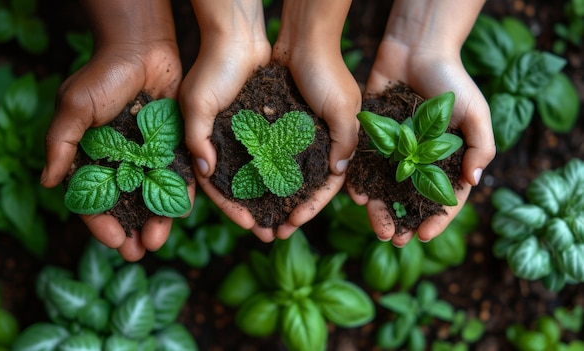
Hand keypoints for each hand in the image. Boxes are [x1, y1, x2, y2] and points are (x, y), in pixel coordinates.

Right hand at [40, 0, 186, 260]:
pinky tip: (180, 214)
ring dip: (156, 221)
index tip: (112, 240)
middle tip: (137, 253)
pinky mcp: (175, 147)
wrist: (142, 49)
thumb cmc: (103, 76)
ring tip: (157, 241)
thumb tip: (47, 182)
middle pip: (126, 206)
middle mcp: (122, 163)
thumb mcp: (75, 107)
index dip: (100, 223)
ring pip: (153, 198)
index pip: (94, 199)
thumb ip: (61, 143)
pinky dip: (179, 195)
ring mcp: (150, 157)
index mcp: (94, 159)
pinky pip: (178, 176)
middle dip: (131, 231)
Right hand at [179, 0, 273, 240]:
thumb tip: (205, 172)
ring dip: (276, 198)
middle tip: (273, 234)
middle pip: (243, 189)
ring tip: (291, 218)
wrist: (239, 36)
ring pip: (263, 176)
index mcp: (206, 146)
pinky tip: (301, 188)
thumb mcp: (196, 103)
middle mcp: (227, 146)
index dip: (232, 210)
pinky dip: (288, 172)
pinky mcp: (267, 125)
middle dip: (257, 212)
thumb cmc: (212, 68)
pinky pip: (279, 155)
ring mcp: (249, 137)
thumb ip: (196, 138)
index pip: (218, 188)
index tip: (249, 226)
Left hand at [265, 0, 359, 238]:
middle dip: (287, 211)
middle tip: (271, 233)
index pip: (326, 187)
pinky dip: (257, 174)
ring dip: (270, 198)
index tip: (292, 224)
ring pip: (282, 177)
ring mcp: (297, 137)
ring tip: (254, 218)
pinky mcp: (277, 126)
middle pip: (302, 187)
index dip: (310, 208)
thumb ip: (345, 141)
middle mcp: (318, 145)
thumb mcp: (344, 108)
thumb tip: (337, 173)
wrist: (302, 39)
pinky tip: (244, 189)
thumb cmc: (327, 72)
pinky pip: (266, 156)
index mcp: (339, 145)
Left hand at [351, 3, 494, 245]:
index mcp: (446, 160)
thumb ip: (479, 147)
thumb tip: (473, 182)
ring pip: (384, 188)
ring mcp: (394, 151)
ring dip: (378, 208)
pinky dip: (360, 181)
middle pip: (409, 199)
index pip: (443, 198)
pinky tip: (356, 194)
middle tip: (392, 240)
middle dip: (401, 221)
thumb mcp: (476, 113)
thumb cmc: (452, 80)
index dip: (435, 219)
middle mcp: (418, 160)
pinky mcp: (373, 138)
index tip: (422, 236)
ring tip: (373, 223)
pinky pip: (364, 165)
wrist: (416, 49)